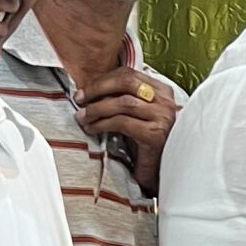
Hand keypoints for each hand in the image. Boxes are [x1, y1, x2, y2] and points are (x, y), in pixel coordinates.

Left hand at [76, 65, 178, 194]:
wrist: (160, 172)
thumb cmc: (144, 143)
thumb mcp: (135, 115)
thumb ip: (122, 99)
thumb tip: (89, 89)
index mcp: (162, 91)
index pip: (129, 74)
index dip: (103, 80)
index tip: (85, 91)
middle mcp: (165, 101)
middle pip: (127, 82)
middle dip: (98, 89)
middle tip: (80, 99)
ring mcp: (162, 117)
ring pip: (123, 102)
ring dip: (97, 108)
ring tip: (83, 117)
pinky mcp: (155, 134)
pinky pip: (122, 122)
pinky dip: (102, 124)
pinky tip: (92, 129)